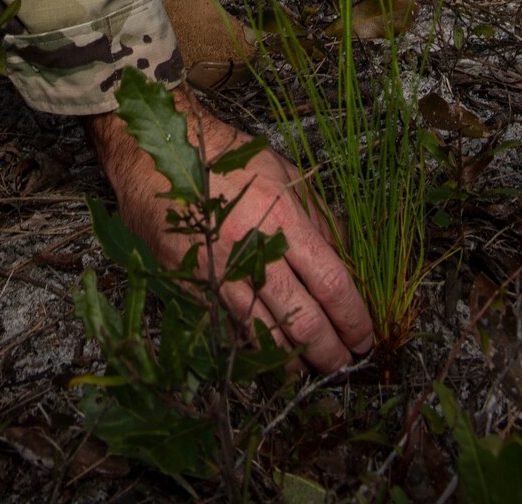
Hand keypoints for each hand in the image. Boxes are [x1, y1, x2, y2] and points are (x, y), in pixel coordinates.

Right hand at [86, 86, 373, 370]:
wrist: (158, 153)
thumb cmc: (225, 158)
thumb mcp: (283, 172)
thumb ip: (318, 216)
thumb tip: (347, 259)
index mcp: (281, 215)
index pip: (329, 281)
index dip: (352, 315)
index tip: (364, 334)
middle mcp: (251, 249)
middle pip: (302, 318)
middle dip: (329, 350)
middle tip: (344, 362)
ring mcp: (218, 272)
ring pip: (265, 335)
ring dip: (294, 360)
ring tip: (310, 367)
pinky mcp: (191, 285)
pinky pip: (229, 329)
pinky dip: (253, 348)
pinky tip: (268, 355)